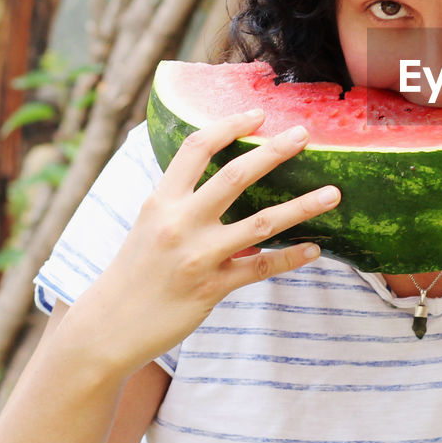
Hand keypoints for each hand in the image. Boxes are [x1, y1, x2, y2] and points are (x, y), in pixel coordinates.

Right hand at [69, 109, 338, 376]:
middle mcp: (180, 223)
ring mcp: (198, 256)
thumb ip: (183, 202)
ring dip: (302, 207)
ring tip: (334, 194)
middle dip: (274, 151)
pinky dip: (290, 258)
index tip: (258, 113)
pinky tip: (315, 248)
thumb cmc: (133, 272)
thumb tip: (225, 180)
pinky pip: (261, 268)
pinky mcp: (211, 288)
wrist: (106, 329)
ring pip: (261, 224)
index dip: (228, 125)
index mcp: (161, 201)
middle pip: (235, 176)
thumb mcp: (149, 225)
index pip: (195, 147)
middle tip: (305, 133)